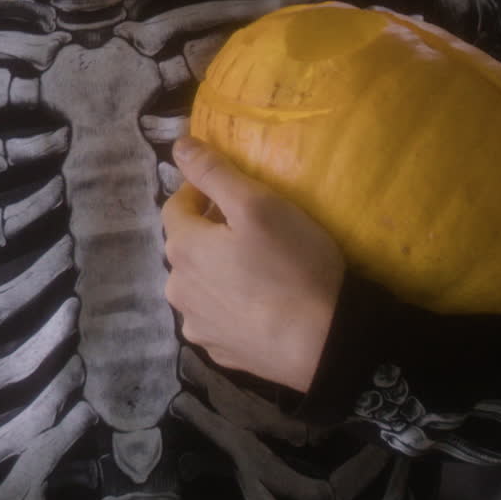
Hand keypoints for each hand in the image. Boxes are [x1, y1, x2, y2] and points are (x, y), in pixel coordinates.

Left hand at [163, 137, 344, 392]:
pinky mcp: (222, 353)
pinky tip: (263, 303)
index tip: (234, 191)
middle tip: (254, 228)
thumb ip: (214, 172)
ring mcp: (199, 327)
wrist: (325, 345)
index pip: (175, 206)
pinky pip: (218, 316)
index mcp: (182, 250)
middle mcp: (179, 290)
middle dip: (210, 232)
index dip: (201, 192)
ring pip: (201, 283)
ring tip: (259, 266)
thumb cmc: (292, 265)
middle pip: (186, 247)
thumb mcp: (258, 204)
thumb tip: (179, 145)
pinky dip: (232, 304)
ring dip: (219, 269)